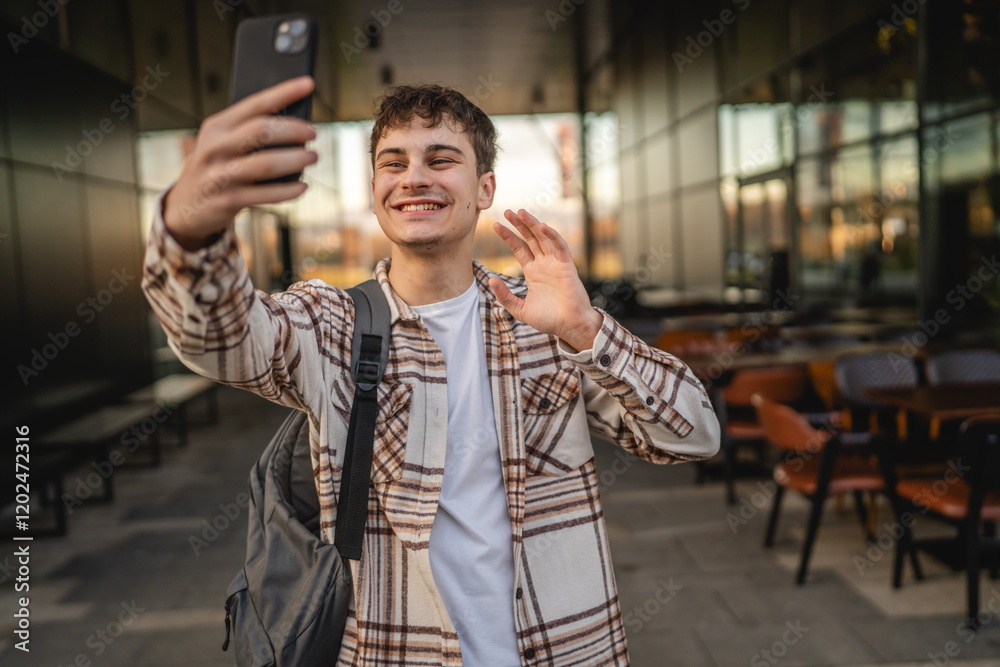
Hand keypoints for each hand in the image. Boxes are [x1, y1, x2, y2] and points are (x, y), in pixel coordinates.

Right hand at [163, 76, 318, 250]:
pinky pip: (267, 195)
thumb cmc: (216, 167)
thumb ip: (250, 131)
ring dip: (296, 159)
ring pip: (266, 164)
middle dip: (294, 130)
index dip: (283, 92)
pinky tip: (303, 185)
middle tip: (313, 133)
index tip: (308, 84)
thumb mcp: (222, 142)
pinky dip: (289, 190)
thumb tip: (297, 125)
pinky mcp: (228, 201)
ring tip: (313, 156)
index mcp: (217, 126)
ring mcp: (220, 175)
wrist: (187, 206)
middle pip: (261, 131)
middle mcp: (216, 147)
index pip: (254, 104)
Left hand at [490, 209, 601, 350]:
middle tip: (507, 211)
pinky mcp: (567, 266)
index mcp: (533, 271)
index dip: (508, 236)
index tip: (496, 225)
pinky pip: (560, 247)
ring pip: (543, 238)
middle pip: (529, 238)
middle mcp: (544, 264)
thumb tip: (491, 280)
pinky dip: (552, 236)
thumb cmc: (549, 319)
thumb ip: (505, 296)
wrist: (570, 327)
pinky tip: (542, 227)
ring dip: (533, 225)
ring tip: (521, 212)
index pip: (519, 248)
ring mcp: (555, 263)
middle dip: (519, 225)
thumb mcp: (520, 309)